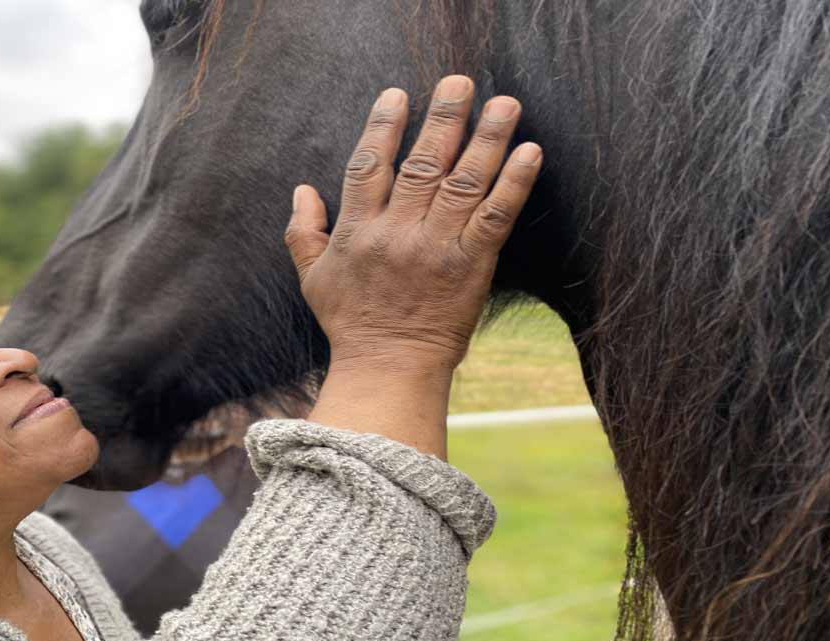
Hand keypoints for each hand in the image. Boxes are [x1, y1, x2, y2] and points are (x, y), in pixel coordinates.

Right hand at [285, 76, 540, 374]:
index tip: (398, 95)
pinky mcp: (471, 266)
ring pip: (463, 182)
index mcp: (357, 231)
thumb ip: (303, 231)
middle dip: (443, 118)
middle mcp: (396, 233)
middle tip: (459, 82)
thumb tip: (301, 189)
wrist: (388, 369)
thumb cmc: (350, 323)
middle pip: (422, 163)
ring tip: (504, 104)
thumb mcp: (312, 278)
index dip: (384, 127)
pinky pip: (494, 217)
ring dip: (487, 139)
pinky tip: (529, 152)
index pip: (369, 166)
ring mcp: (435, 248)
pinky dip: (513, 183)